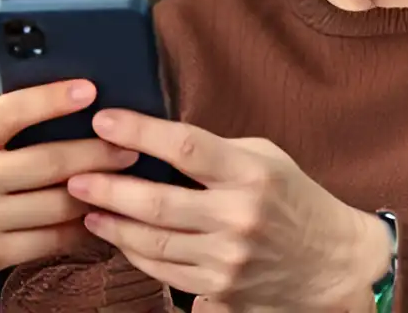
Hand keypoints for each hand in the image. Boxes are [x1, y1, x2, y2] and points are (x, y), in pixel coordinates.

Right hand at [0, 80, 138, 302]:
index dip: (53, 98)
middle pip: (48, 162)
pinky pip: (49, 240)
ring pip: (56, 203)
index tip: (90, 88)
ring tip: (125, 181)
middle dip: (98, 153)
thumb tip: (62, 106)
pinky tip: (99, 217)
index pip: (12, 110)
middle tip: (130, 146)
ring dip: (97, 192)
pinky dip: (79, 228)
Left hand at [66, 110, 390, 310]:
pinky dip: (134, 252)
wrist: (332, 264)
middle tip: (75, 174)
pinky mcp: (221, 288)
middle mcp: (239, 218)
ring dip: (112, 224)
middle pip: (158, 203)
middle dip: (109, 187)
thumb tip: (153, 138)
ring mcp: (229, 259)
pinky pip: (164, 271)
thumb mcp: (265, 158)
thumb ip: (214, 150)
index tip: (105, 120)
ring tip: (85, 205)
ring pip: (154, 243)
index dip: (140, 132)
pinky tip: (115, 235)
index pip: (187, 147)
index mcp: (252, 174)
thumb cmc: (293, 199)